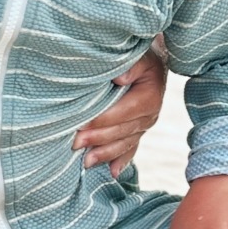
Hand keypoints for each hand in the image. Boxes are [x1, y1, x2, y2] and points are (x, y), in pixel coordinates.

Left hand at [74, 45, 166, 175]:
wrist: (153, 62)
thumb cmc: (141, 56)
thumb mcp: (139, 55)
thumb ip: (131, 66)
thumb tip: (119, 78)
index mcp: (149, 97)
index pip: (122, 113)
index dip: (101, 120)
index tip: (80, 125)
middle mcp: (150, 115)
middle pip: (121, 132)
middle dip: (97, 139)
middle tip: (74, 144)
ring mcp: (145, 126)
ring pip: (124, 144)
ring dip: (105, 154)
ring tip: (85, 162)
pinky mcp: (139, 132)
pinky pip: (131, 149)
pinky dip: (120, 161)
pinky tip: (112, 172)